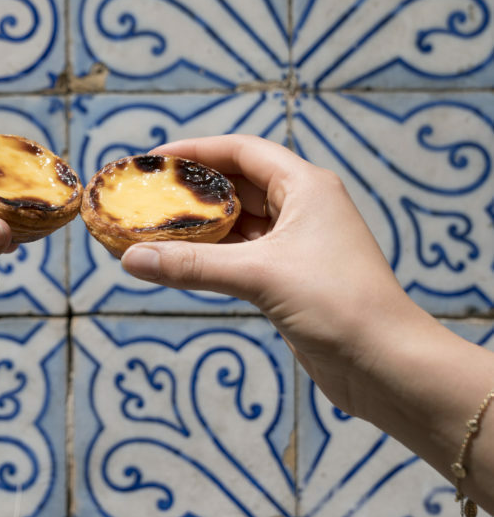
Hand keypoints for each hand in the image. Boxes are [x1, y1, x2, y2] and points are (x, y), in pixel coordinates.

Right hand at [120, 135, 421, 419]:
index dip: (196, 152)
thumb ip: (193, 266)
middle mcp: (303, 207)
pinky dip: (212, 256)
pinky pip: (242, 255)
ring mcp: (298, 244)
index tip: (152, 162)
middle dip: (192, 191)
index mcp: (306, 186)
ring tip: (152, 229)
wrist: (386, 365)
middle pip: (237, 184)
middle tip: (145, 197)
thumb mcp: (260, 277)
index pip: (242, 151)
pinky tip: (179, 263)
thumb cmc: (337, 305)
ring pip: (238, 223)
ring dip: (199, 227)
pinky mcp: (292, 278)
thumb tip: (130, 259)